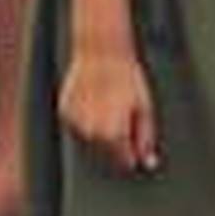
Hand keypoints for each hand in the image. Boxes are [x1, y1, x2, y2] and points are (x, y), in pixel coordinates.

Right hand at [61, 46, 158, 172]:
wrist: (101, 52)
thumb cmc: (127, 78)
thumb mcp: (145, 109)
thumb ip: (146, 139)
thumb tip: (148, 163)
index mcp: (114, 135)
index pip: (124, 162)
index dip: (133, 153)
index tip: (137, 142)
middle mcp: (91, 134)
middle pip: (106, 155)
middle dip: (117, 143)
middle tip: (124, 116)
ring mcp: (75, 125)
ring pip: (91, 142)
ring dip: (100, 133)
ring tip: (110, 106)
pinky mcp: (65, 114)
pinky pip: (78, 127)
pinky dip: (87, 121)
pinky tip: (96, 101)